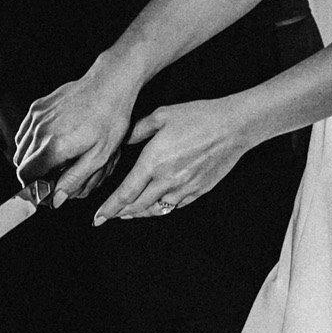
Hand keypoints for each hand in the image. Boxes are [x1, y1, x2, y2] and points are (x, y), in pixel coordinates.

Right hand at [14, 56, 140, 206]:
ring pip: (21, 147)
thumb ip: (74, 179)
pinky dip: (32, 140)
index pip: (26, 175)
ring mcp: (37, 117)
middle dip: (35, 172)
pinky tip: (52, 139)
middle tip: (57, 172)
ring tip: (57, 156)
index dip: (34, 185)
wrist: (109, 84)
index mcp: (54, 146)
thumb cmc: (110, 118)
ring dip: (33, 157)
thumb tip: (56, 199)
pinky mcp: (38, 106)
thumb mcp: (100, 156)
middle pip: (21, 163)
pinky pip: (25, 131)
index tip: (46, 187)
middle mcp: (40, 131)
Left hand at [96, 98, 252, 226]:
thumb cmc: (199, 117)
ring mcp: (183, 188)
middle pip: (137, 206)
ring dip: (138, 214)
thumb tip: (123, 139)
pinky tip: (154, 206)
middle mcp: (167, 180)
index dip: (109, 208)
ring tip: (127, 214)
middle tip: (107, 217)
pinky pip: (174, 206)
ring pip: (155, 210)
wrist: (233, 127)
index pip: (125, 193)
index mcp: (153, 162)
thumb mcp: (162, 115)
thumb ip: (138, 129)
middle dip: (119, 214)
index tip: (98, 217)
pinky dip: (160, 209)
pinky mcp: (197, 191)